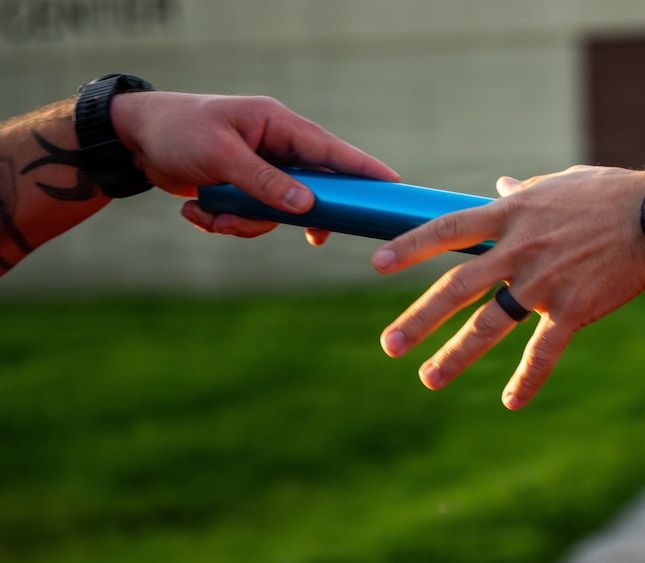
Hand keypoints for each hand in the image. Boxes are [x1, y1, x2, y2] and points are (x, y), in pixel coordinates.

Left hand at [109, 91, 398, 239]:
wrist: (133, 141)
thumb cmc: (178, 132)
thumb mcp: (221, 155)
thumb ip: (265, 182)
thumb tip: (308, 206)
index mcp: (277, 125)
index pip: (331, 150)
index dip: (363, 170)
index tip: (392, 186)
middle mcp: (275, 147)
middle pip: (309, 191)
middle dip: (292, 216)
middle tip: (312, 236)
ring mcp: (260, 170)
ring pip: (276, 212)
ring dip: (244, 223)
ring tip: (209, 216)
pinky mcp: (244, 189)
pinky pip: (251, 218)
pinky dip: (224, 222)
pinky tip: (196, 213)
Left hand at [372, 165, 644, 409]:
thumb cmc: (609, 195)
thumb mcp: (560, 183)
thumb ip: (524, 190)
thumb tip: (500, 182)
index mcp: (512, 216)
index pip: (448, 230)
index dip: (411, 247)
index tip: (377, 263)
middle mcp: (519, 251)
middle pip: (458, 287)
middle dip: (420, 318)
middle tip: (390, 344)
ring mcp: (544, 283)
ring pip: (490, 325)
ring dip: (456, 354)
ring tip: (429, 378)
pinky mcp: (572, 310)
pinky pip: (543, 351)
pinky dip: (527, 379)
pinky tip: (510, 401)